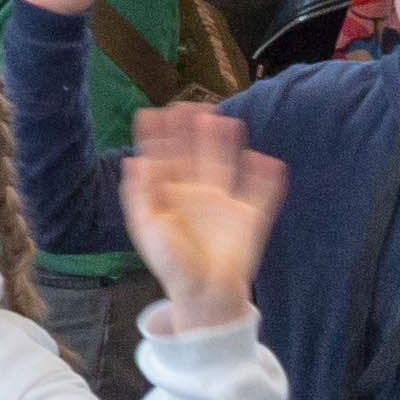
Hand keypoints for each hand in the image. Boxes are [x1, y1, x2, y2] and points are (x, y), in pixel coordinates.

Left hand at [121, 100, 289, 327]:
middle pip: (193, 152)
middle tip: (186, 104)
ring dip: (223, 142)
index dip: (156, 135)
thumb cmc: (170, 262)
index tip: (150, 112)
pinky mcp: (249, 218)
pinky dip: (265, 179)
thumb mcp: (147, 227)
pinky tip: (265, 160)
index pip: (162, 157)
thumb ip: (140, 194)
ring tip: (221, 119)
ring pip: (224, 164)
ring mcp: (224, 203)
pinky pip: (261, 194)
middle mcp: (196, 192)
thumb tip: (134, 160)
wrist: (202, 295)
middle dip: (189, 129)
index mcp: (169, 194)